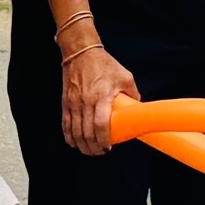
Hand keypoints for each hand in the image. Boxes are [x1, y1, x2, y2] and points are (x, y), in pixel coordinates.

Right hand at [59, 40, 137, 155]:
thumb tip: (138, 109)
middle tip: (100, 152)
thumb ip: (133, 94)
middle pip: (86, 132)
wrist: (81, 53)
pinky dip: (69, 136)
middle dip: (93, 147)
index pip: (100, 125)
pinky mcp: (66, 102)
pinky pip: (66, 124)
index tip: (108, 147)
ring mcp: (74, 103)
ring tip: (89, 150)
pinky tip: (74, 143)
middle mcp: (86, 101)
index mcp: (102, 96)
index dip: (103, 140)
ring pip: (75, 131)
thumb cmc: (104, 64)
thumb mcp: (125, 77)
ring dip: (82, 145)